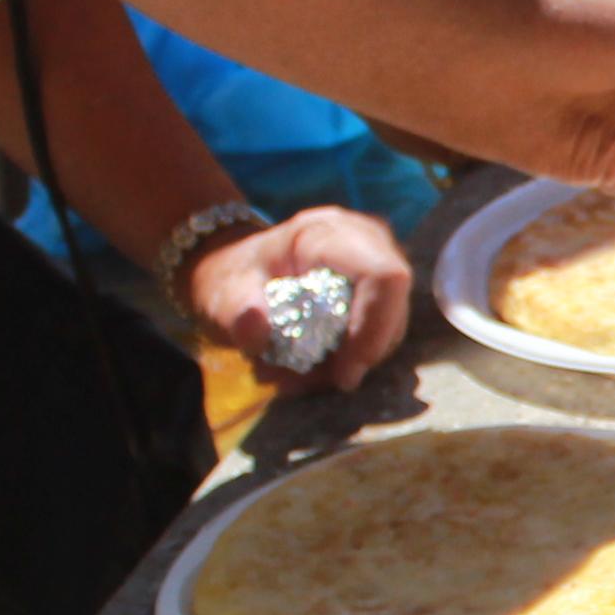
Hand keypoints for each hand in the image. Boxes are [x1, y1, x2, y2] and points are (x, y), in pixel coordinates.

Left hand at [180, 206, 415, 389]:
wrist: (234, 274)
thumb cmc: (231, 278)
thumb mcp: (221, 293)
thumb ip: (235, 312)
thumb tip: (255, 333)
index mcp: (328, 233)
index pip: (383, 276)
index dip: (375, 328)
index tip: (343, 373)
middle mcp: (365, 244)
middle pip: (393, 310)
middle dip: (356, 356)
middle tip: (303, 380)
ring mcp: (376, 268)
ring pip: (389, 331)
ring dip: (347, 364)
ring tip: (293, 376)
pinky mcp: (376, 295)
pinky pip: (378, 339)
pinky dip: (345, 363)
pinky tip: (306, 368)